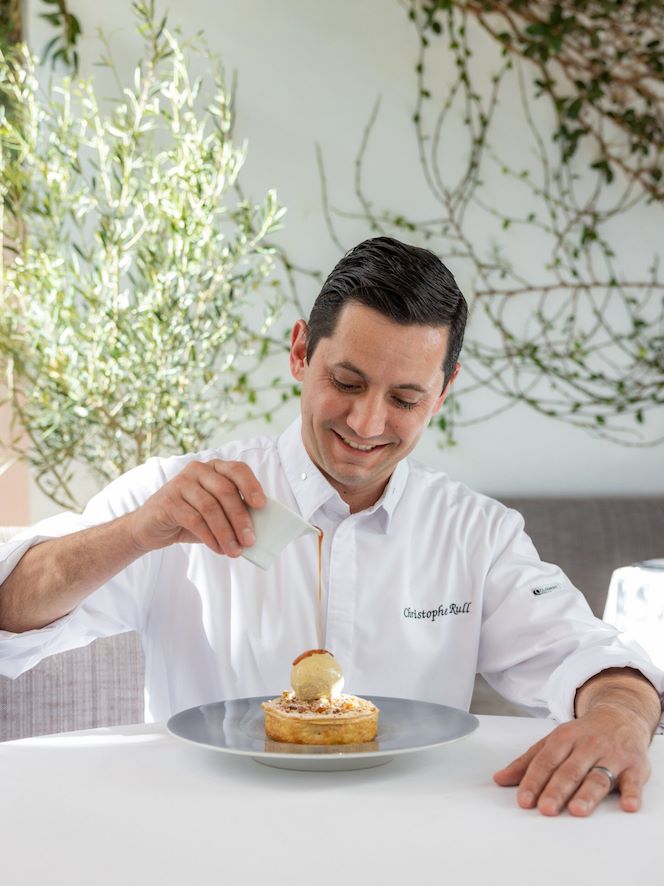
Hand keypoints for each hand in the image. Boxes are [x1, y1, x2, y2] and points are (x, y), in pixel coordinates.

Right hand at [128, 460, 265, 555]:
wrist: (150, 527)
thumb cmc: (189, 518)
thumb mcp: (214, 513)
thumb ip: (232, 514)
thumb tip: (256, 530)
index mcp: (214, 468)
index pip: (238, 469)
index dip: (251, 486)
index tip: (261, 505)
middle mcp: (198, 470)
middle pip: (226, 491)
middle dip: (240, 518)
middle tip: (250, 541)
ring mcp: (180, 483)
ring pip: (210, 507)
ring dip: (226, 533)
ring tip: (234, 551)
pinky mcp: (168, 501)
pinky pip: (194, 519)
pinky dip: (209, 537)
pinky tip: (218, 549)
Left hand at [493, 702, 652, 815]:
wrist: (619, 715)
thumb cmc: (582, 735)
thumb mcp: (553, 741)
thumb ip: (527, 762)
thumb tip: (499, 779)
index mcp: (564, 738)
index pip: (546, 761)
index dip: (533, 780)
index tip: (524, 799)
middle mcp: (587, 745)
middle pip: (570, 770)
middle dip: (557, 790)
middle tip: (546, 808)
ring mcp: (611, 755)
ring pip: (598, 777)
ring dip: (587, 794)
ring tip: (577, 810)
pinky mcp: (634, 766)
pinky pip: (633, 781)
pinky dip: (631, 793)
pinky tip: (627, 805)